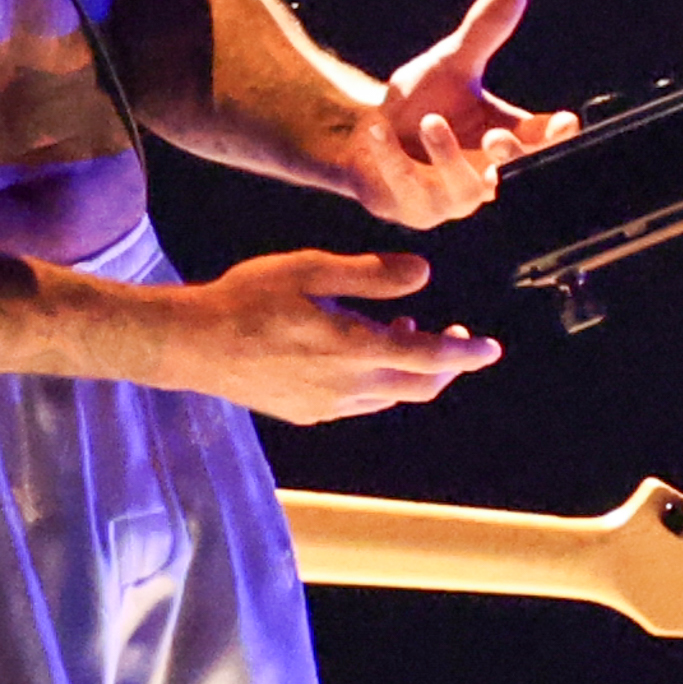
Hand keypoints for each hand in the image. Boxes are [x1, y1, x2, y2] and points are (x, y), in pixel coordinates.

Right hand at [175, 249, 499, 423]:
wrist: (193, 345)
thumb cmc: (248, 298)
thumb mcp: (310, 269)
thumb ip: (371, 274)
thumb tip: (424, 273)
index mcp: (353, 350)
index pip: (429, 359)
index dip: (465, 353)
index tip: (490, 347)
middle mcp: (347, 388)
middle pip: (418, 387)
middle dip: (445, 365)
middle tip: (454, 334)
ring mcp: (326, 407)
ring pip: (390, 398)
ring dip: (408, 371)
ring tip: (400, 331)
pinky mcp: (306, 414)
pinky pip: (359, 403)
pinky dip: (378, 381)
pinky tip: (357, 352)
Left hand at [350, 0, 577, 228]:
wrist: (368, 131)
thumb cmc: (424, 100)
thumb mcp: (455, 62)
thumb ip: (485, 31)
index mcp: (508, 138)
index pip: (547, 143)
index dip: (558, 138)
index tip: (563, 123)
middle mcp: (487, 172)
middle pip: (514, 174)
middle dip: (509, 158)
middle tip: (496, 138)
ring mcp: (452, 197)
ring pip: (464, 189)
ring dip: (448, 157)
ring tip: (431, 122)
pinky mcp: (415, 207)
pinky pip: (407, 187)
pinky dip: (392, 158)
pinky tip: (377, 129)